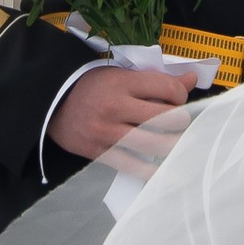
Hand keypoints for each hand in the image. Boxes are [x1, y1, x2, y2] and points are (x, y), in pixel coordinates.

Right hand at [49, 61, 196, 172]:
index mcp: (122, 83)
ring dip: (174, 146)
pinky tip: (164, 169)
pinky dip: (152, 170)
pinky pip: (133, 166)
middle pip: (166, 118)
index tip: (178, 99)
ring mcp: (107, 132)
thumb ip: (156, 79)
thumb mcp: (121, 74)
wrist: (52, 103)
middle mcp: (116, 107)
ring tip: (180, 144)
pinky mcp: (99, 152)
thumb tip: (191, 80)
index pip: (167, 89)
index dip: (181, 94)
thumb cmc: (92, 87)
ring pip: (154, 144)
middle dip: (182, 121)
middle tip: (182, 123)